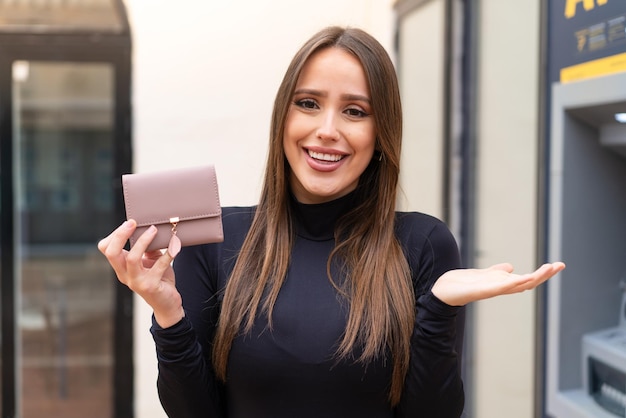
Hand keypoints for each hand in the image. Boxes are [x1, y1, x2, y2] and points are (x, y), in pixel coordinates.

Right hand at [97, 219, 183, 327]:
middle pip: (112, 253)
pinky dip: (168, 254)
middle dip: (120, 235)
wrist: (167, 304)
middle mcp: (125, 275)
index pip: (107, 248)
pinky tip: (175, 245)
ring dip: (143, 241)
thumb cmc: (159, 279)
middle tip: (132, 222)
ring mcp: (136, 282)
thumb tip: (152, 228)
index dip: (115, 234)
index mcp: (122, 267)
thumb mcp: (151, 261)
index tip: (130, 222)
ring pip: (132, 259)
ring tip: (154, 230)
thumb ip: (148, 247)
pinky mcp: (151, 286)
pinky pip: (159, 267)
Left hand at [431, 262, 565, 305]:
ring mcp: (492, 290)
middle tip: (560, 265)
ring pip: (518, 285)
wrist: (443, 291)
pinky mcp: (481, 290)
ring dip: (534, 277)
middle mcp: (500, 288)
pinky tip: (521, 277)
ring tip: (548, 269)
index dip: (543, 273)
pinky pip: (499, 288)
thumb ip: (496, 271)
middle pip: (528, 282)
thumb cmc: (462, 284)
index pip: (527, 279)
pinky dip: (511, 283)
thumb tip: (510, 267)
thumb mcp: (483, 274)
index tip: (558, 265)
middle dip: (545, 275)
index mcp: (502, 283)